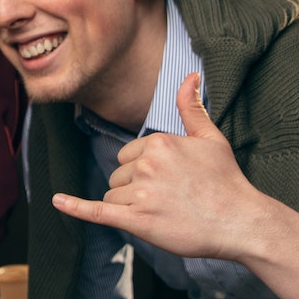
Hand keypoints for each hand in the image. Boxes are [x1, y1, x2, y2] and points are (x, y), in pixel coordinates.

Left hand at [51, 75, 298, 298]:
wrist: (240, 221)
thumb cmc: (226, 180)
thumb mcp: (210, 138)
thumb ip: (191, 107)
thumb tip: (189, 76)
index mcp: (158, 142)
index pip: (129, 156)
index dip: (144, 171)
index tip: (170, 182)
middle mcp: (145, 164)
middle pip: (118, 176)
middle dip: (135, 188)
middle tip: (169, 199)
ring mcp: (139, 193)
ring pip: (113, 196)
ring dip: (130, 207)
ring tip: (165, 212)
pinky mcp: (137, 221)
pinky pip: (97, 211)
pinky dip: (75, 207)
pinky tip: (57, 201)